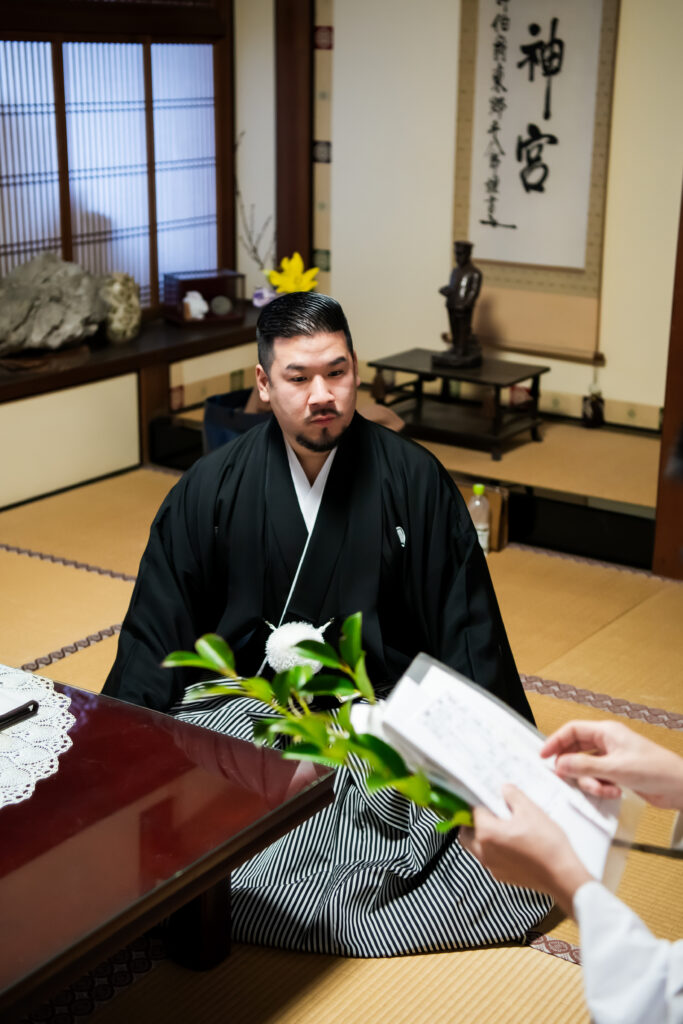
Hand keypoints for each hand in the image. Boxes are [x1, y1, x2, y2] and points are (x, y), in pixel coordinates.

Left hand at [459, 785, 590, 915]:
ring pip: (476, 847)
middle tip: (488, 811)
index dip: (481, 801)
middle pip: (466, 832)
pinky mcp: (501, 876)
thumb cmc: (546, 844)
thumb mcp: (531, 810)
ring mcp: (491, 866)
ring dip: (481, 836)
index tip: (488, 797)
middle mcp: (483, 851)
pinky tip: (511, 843)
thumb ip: (513, 795)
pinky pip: (489, 859)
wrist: (562, 876)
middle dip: (472, 821)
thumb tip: (504, 789)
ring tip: (501, 826)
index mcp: (486, 832)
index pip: (473, 811)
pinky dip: (493, 849)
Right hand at [541, 720, 682, 808]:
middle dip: (574, 767)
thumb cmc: (655, 769)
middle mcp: (607, 743)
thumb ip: (584, 766)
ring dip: (592, 782)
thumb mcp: (614, 769)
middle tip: (567, 777)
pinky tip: (615, 791)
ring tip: (605, 788)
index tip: (544, 754)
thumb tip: (561, 764)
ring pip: (586, 768)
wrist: (678, 786)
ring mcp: (612, 758)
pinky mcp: (617, 773)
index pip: (572, 730)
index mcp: (606, 732)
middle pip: (577, 750)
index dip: (555, 741)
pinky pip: (598, 778)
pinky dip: (602, 787)